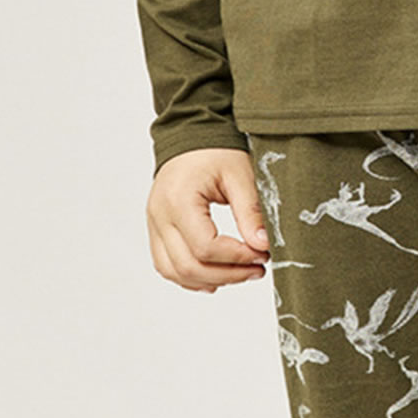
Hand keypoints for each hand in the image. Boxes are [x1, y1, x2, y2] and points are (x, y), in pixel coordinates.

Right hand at [146, 148, 270, 291]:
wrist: (191, 137)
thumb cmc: (215, 151)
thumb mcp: (240, 174)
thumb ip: (251, 211)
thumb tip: (262, 245)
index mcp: (178, 199)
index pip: (205, 247)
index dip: (237, 257)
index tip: (262, 254)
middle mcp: (160, 215)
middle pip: (188, 265)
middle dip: (227, 275)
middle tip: (257, 269)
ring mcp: (154, 224)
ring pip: (174, 271)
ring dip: (210, 280)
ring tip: (241, 274)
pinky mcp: (157, 230)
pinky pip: (166, 265)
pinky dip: (191, 277)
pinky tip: (216, 277)